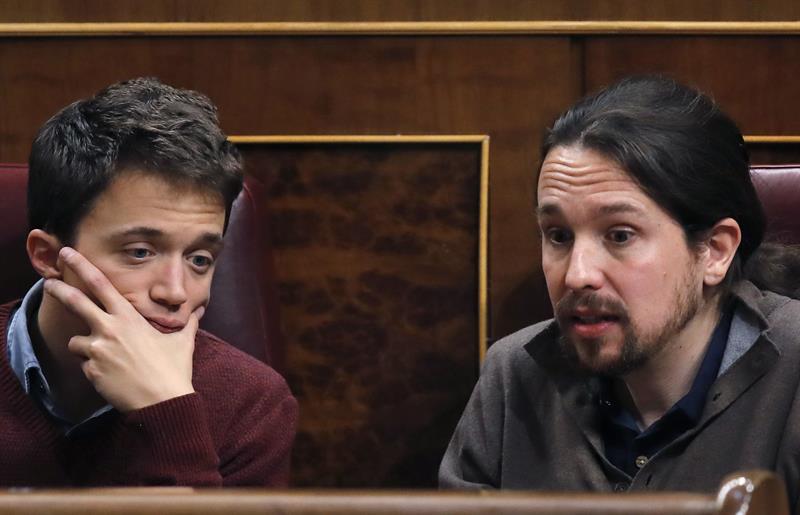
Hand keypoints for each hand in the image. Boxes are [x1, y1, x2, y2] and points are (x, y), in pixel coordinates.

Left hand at [43, 247, 202, 411]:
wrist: (162, 401)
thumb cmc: (173, 369)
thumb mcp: (182, 341)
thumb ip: (188, 323)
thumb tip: (199, 310)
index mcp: (129, 317)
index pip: (101, 284)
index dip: (81, 266)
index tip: (68, 253)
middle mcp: (109, 329)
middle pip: (75, 302)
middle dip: (59, 289)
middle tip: (48, 282)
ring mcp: (97, 351)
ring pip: (77, 341)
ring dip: (86, 346)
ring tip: (107, 358)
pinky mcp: (92, 371)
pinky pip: (86, 365)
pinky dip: (95, 369)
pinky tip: (113, 376)